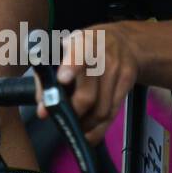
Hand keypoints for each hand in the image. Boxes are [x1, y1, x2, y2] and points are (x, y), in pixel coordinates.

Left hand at [36, 23, 140, 144]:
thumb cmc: (85, 48)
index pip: (78, 52)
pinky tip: (88, 131)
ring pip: (101, 110)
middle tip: (63, 120)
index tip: (62, 79)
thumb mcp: (64, 51)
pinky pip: (112, 113)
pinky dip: (98, 128)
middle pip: (87, 95)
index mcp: (81, 42)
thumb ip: (48, 78)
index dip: (71, 66)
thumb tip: (44, 111)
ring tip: (75, 126)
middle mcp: (102, 54)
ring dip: (85, 125)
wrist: (124, 41)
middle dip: (73, 114)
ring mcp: (117, 69)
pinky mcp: (127, 82)